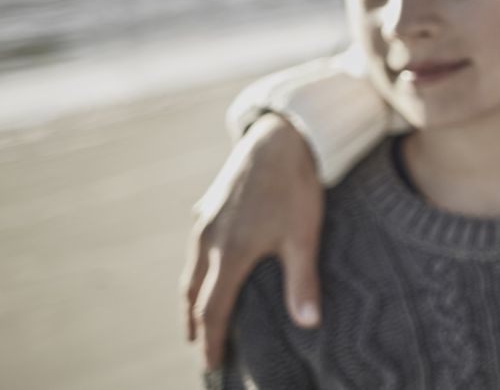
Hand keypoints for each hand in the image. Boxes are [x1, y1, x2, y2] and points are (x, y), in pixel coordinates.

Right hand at [181, 113, 324, 368]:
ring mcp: (205, 222)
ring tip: (198, 316)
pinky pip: (196, 247)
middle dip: (196, 324)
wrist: (278, 136)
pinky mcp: (209, 206)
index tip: (211, 364)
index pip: (212, 309)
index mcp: (229, 254)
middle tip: (199, 347)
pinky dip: (197, 268)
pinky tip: (207, 267)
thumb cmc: (295, 187)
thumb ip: (303, 281)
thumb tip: (308, 324)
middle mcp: (208, 241)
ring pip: (190, 269)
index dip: (211, 340)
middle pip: (193, 293)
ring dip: (192, 297)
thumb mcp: (304, 236)